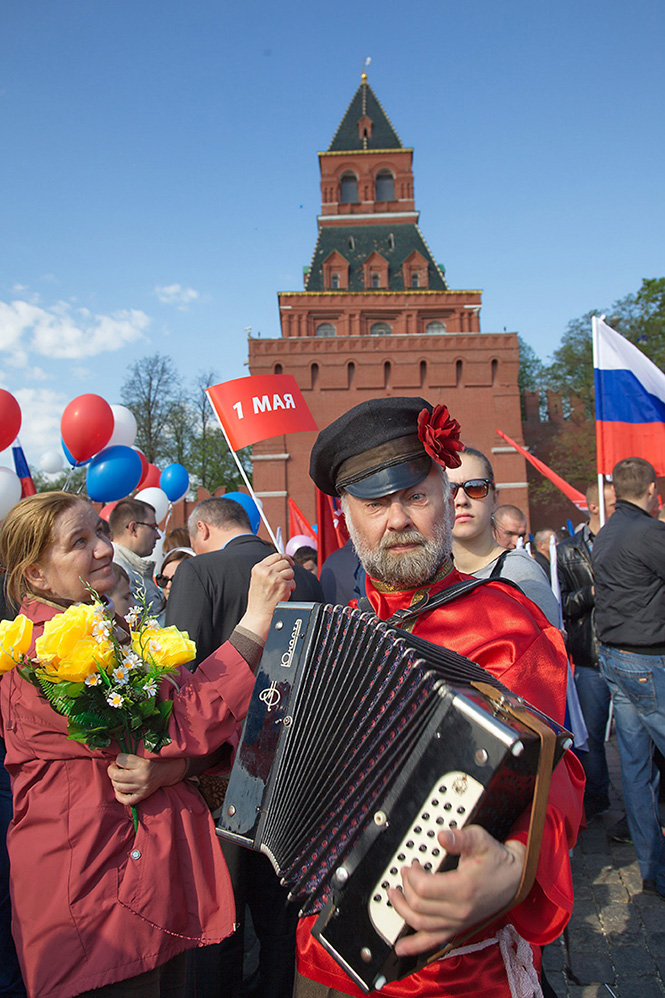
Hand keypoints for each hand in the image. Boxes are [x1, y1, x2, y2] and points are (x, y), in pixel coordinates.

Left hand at [107, 753, 187, 804]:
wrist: (167, 773)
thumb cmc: (153, 761)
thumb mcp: (143, 756)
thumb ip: (129, 757)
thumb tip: (114, 761)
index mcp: (143, 763)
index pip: (120, 759)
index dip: (117, 758)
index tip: (120, 759)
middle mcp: (141, 777)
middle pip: (116, 775)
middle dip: (111, 770)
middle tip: (115, 768)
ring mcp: (141, 788)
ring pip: (118, 787)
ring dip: (114, 781)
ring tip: (118, 777)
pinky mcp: (142, 796)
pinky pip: (124, 800)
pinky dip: (118, 794)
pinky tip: (120, 788)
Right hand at [240, 553, 295, 640]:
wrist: (258, 614)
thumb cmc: (259, 599)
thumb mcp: (258, 579)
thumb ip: (268, 568)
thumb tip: (283, 560)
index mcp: (259, 568)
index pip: (277, 556)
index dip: (286, 558)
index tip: (290, 562)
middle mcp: (267, 571)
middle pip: (285, 563)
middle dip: (288, 571)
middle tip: (284, 579)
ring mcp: (275, 578)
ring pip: (291, 572)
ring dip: (289, 580)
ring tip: (281, 588)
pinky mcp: (283, 586)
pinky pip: (293, 583)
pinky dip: (291, 588)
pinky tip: (283, 594)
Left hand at [389, 827, 525, 956]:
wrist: (514, 879)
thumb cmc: (496, 860)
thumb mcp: (481, 840)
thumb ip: (461, 838)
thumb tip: (443, 837)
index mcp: (463, 888)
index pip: (424, 888)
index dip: (412, 875)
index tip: (413, 864)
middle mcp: (459, 910)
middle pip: (419, 905)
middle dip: (405, 887)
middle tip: (405, 872)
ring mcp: (457, 923)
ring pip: (420, 924)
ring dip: (402, 910)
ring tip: (394, 895)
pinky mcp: (457, 929)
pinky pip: (432, 942)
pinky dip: (414, 946)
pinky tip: (400, 948)